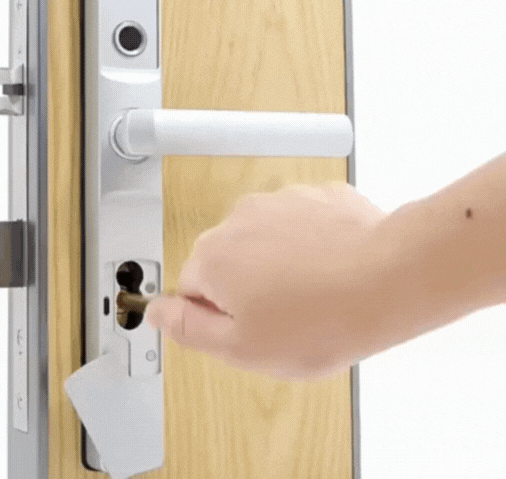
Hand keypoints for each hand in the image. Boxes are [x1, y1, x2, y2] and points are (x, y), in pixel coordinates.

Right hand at [145, 182, 391, 379]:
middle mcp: (237, 220)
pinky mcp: (312, 196)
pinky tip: (329, 267)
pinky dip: (307, 243)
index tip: (250, 328)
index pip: (192, 290)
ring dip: (277, 263)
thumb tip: (157, 312)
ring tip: (312, 293)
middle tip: (283, 316)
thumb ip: (188, 328)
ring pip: (263, 240)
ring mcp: (278, 202)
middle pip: (226, 261)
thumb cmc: (322, 317)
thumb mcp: (242, 348)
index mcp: (212, 257)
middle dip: (247, 287)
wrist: (389, 278)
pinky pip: (298, 224)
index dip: (220, 318)